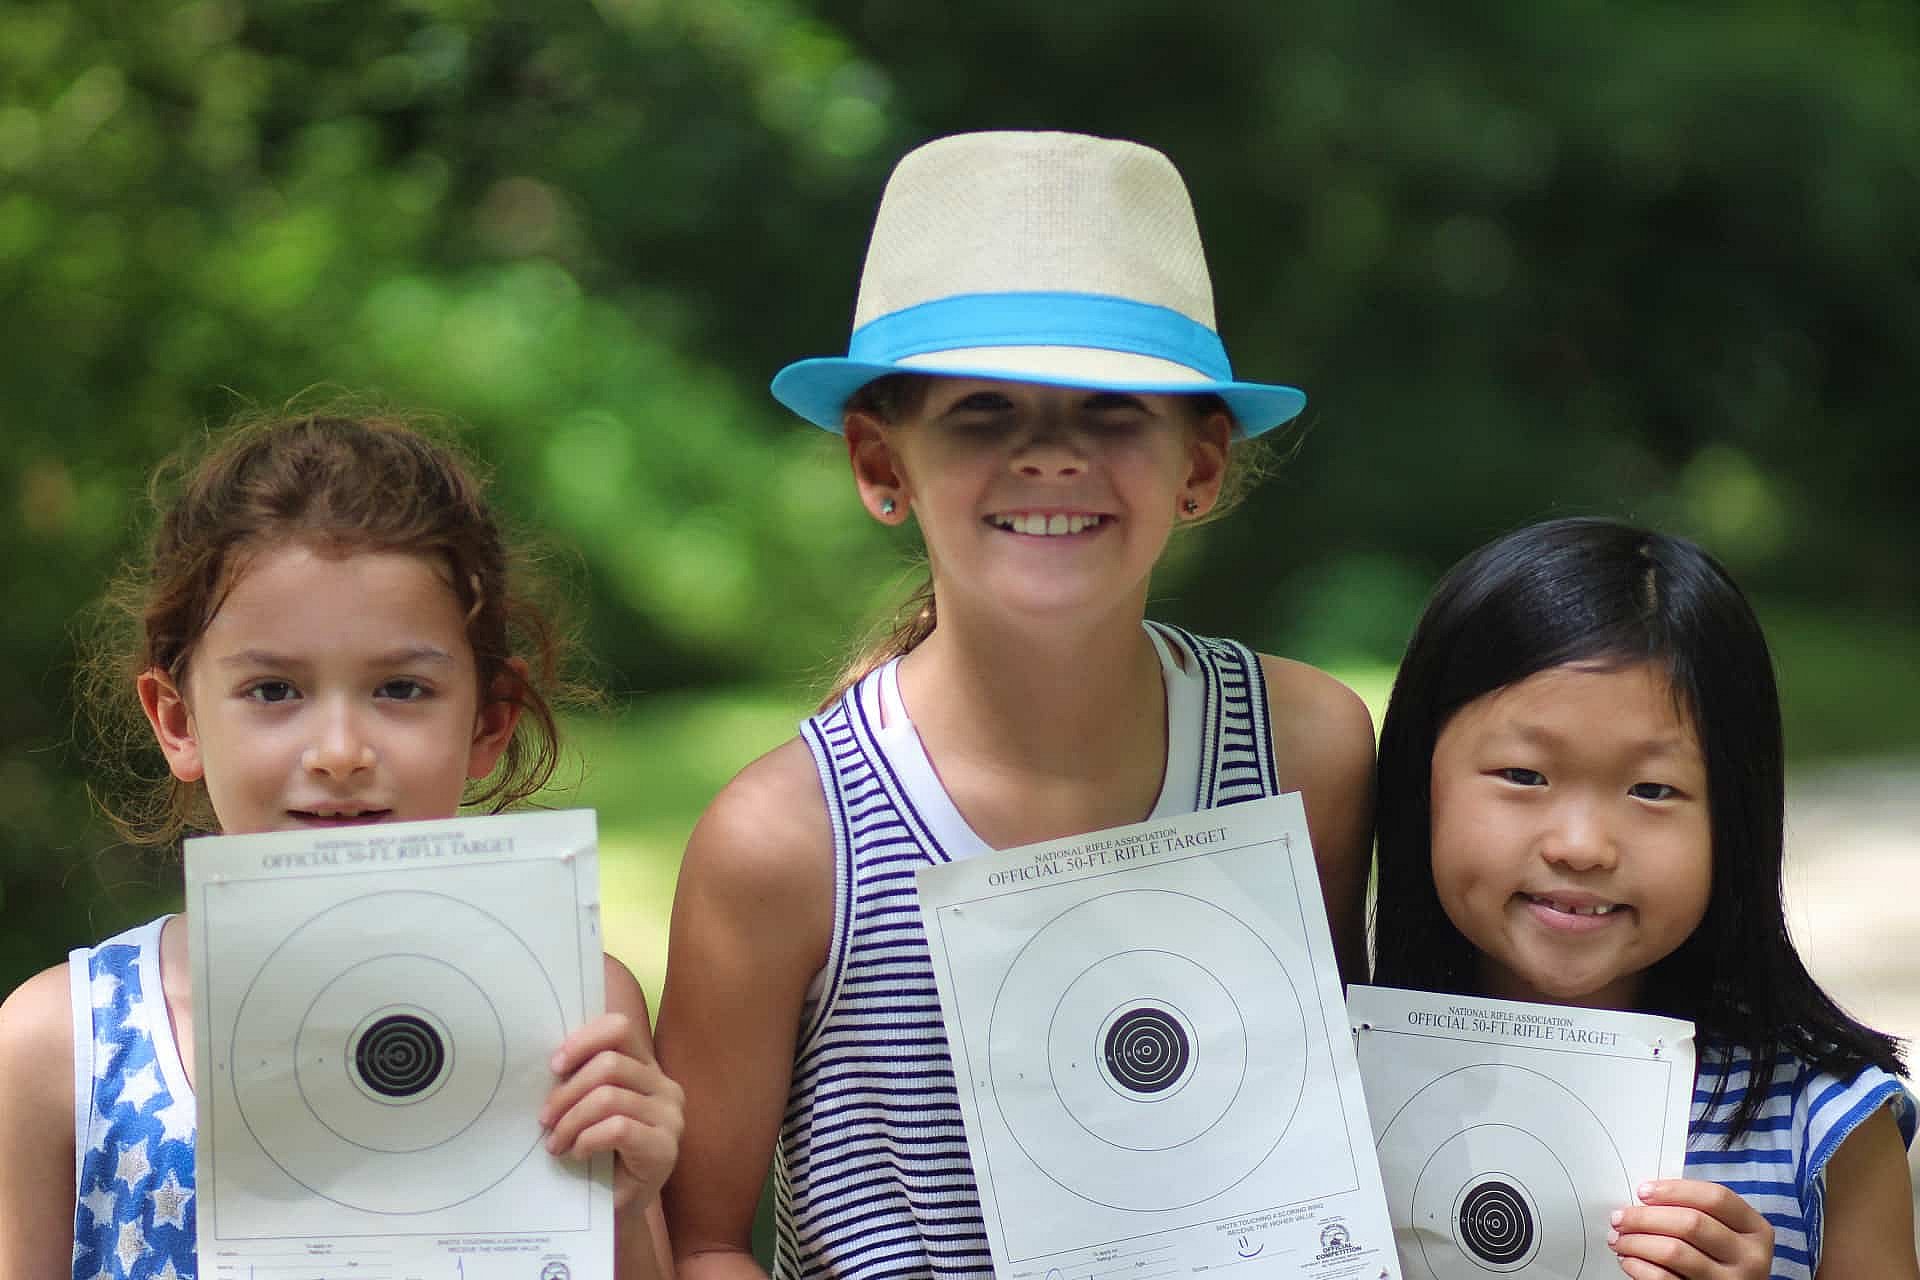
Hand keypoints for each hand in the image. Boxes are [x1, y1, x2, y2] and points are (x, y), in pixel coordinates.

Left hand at [540, 1012, 685, 1210]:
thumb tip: (551, 1061)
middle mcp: (665, 1087)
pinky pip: (617, 1128)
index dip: (584, 1040)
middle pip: (609, 1064)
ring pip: (608, 1097)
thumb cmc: (599, 1155)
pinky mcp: (665, 1148)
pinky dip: (588, 1139)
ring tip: (555, 1143)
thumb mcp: (591, 1109)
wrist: (615, 1209)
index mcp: (647, 1068)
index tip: (554, 1066)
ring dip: (570, 1121)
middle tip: (545, 1119)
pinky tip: (578, 1153)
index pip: (619, 1029)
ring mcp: (670, 1117)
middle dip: (567, 1092)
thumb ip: (584, 1080)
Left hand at [1609, 1178, 1774, 1277]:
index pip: (1716, 1198)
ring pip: (1674, 1252)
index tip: (1643, 1191)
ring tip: (1619, 1239)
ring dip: (1636, 1242)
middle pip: (1691, 1223)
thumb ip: (1696, 1210)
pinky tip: (1629, 1261)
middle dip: (1645, 1217)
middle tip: (1620, 1218)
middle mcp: (1750, 1257)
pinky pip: (1664, 1279)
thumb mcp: (1722, 1230)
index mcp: (1755, 1229)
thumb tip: (1645, 1197)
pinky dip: (1639, 1267)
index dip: (1675, 1190)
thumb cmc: (1718, 1255)